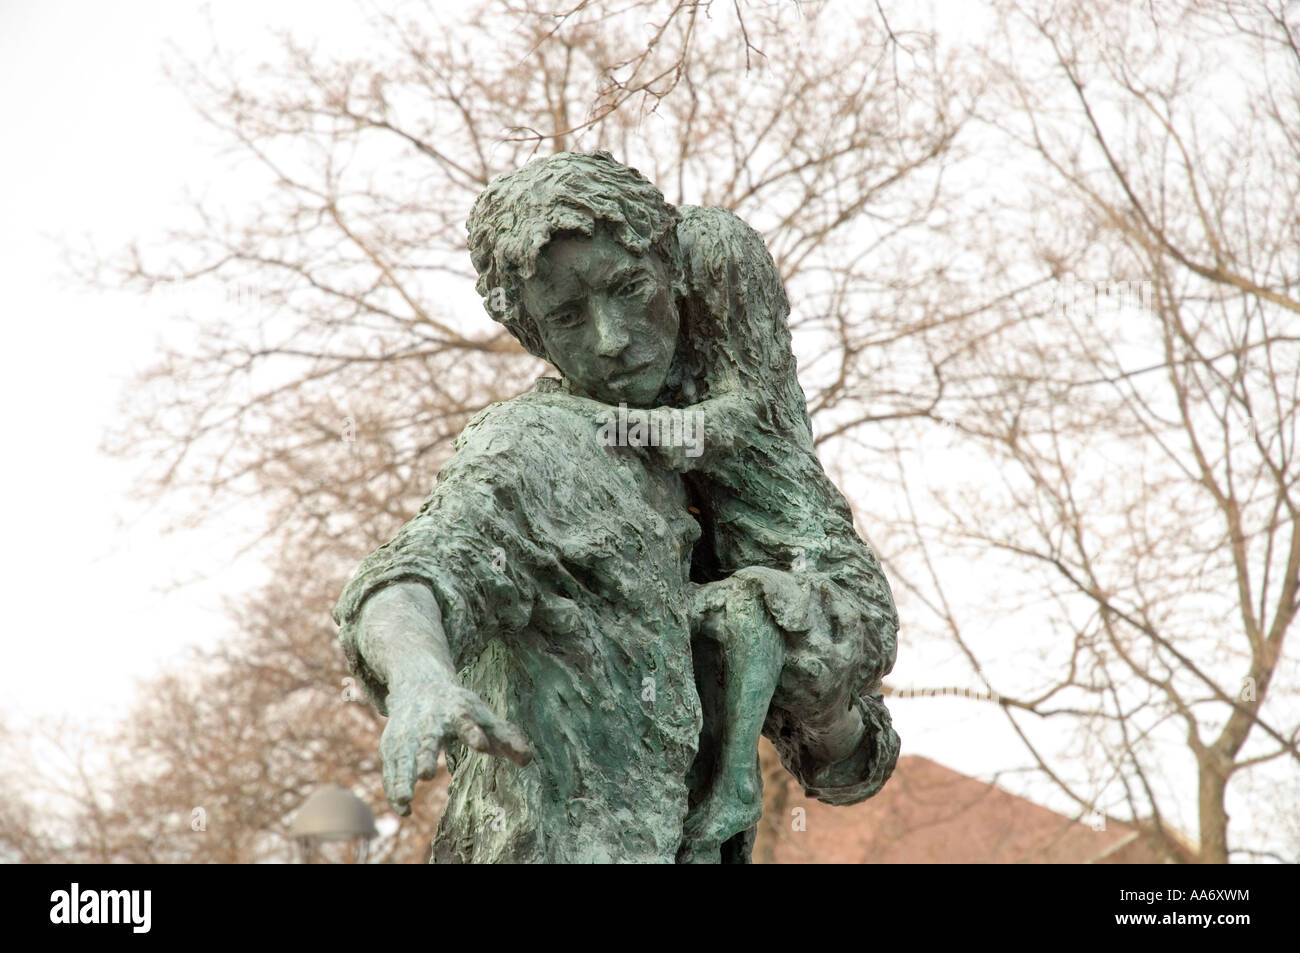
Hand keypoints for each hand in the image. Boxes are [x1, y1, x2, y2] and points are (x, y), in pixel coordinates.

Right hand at [380, 676, 532, 815]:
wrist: (420, 684)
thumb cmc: (459, 708)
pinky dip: (394, 786)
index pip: (467, 722)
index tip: (481, 744)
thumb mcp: (483, 716)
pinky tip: (403, 808)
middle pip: (428, 740)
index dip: (474, 732)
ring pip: (403, 756)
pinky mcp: (392, 743)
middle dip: (426, 756)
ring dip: (402, 778)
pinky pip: (391, 767)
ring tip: (406, 801)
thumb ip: (505, 738)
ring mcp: (408, 733)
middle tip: (428, 774)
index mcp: (457, 712)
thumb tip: (528, 760)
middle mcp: (429, 722)